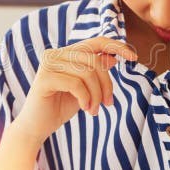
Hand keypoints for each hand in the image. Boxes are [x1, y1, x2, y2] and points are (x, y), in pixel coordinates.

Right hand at [13, 36, 136, 144]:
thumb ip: (95, 73)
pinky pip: (76, 84)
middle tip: (108, 104)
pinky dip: (85, 98)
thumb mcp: (85, 88)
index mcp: (66, 53)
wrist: (36, 127)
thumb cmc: (60, 107)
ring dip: (96, 94)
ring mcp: (48, 64)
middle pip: (95, 60)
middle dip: (106, 84)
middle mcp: (55, 53)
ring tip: (94, 110)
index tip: (134, 59)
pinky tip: (85, 109)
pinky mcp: (44, 78)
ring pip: (87, 72)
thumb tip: (113, 58)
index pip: (96, 42)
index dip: (117, 47)